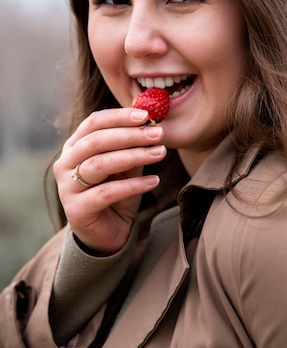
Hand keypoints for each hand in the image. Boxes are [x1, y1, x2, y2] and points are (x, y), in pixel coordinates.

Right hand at [53, 107, 165, 254]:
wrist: (109, 231)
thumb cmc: (118, 191)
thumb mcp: (128, 165)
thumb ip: (133, 145)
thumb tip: (151, 122)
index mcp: (75, 145)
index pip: (94, 122)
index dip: (120, 117)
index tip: (147, 115)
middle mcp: (65, 163)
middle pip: (96, 141)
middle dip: (130, 135)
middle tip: (158, 134)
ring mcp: (67, 186)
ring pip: (100, 164)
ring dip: (133, 156)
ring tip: (160, 153)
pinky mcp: (76, 209)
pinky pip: (106, 192)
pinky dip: (132, 185)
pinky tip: (154, 181)